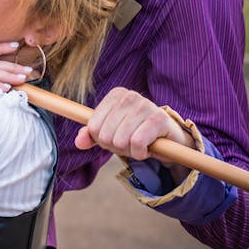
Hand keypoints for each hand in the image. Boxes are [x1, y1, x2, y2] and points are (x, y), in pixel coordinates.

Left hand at [74, 87, 194, 172]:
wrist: (169, 138)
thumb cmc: (136, 132)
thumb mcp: (111, 132)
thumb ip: (92, 135)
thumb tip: (78, 143)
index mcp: (115, 95)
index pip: (93, 127)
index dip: (102, 140)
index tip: (116, 137)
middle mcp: (129, 96)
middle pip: (105, 136)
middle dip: (116, 147)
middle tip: (130, 143)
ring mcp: (145, 105)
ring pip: (121, 141)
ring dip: (129, 151)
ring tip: (140, 144)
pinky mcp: (159, 119)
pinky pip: (137, 143)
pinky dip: (140, 153)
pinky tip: (148, 147)